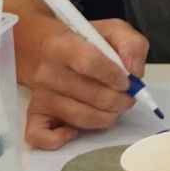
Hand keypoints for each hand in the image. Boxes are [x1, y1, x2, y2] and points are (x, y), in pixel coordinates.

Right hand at [24, 17, 148, 149]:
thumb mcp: (113, 31)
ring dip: (105, 118)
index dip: (114, 76)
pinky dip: (59, 139)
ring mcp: (40, 95)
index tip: (127, 81)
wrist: (45, 48)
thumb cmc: (84, 41)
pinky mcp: (34, 114)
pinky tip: (74, 131)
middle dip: (118, 100)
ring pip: (77, 116)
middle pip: (89, 94)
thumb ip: (131, 45)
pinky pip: (38, 136)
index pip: (89, 63)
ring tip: (114, 109)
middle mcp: (47, 72)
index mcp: (63, 46)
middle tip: (127, 98)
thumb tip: (134, 72)